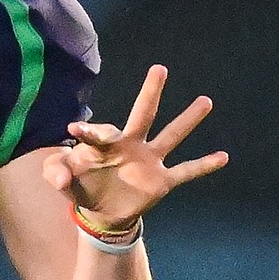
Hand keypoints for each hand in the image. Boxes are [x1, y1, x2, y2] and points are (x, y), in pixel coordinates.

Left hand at [42, 64, 228, 228]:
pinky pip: (186, 171)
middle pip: (143, 114)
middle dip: (150, 92)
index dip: (87, 131)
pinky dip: (204, 165)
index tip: (75, 129)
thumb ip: (56, 173)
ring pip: (171, 135)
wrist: (101, 211)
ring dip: (188, 119)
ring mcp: (148, 160)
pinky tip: (223, 156)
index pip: (97, 133)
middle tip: (159, 69)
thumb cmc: (80, 184)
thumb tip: (59, 179)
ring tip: (205, 101)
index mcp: (104, 144)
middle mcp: (130, 145)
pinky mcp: (161, 180)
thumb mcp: (60, 178)